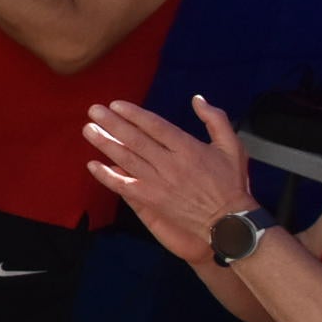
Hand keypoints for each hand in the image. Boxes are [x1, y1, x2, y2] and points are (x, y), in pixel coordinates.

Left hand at [85, 96, 258, 264]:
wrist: (229, 221)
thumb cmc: (231, 183)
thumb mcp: (233, 147)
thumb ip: (216, 120)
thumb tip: (197, 99)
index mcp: (188, 148)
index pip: (154, 126)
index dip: (133, 114)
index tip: (115, 105)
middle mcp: (171, 164)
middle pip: (135, 139)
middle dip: (112, 123)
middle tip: (93, 111)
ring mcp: (159, 183)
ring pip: (127, 159)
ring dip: (105, 143)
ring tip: (88, 130)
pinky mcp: (152, 200)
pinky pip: (124, 186)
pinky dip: (107, 176)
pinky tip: (92, 165)